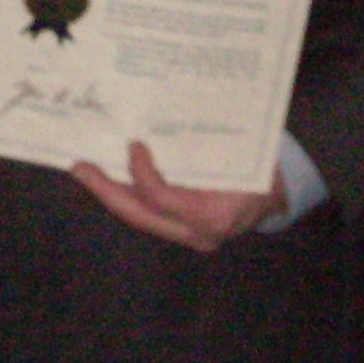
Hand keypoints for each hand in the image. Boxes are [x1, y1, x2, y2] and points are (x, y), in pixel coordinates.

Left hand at [70, 142, 284, 253]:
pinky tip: (115, 180)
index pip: (162, 198)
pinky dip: (133, 197)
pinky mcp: (188, 234)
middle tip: (79, 167)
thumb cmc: (262, 165)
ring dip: (113, 195)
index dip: (141, 173)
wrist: (284, 192)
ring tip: (88, 173)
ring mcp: (192, 237)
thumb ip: (202, 148)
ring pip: (142, 219)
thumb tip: (157, 125)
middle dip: (105, 191)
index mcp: (214, 212)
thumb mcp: (239, 153)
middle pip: (140, 216)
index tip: (133, 146)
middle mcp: (200, 233)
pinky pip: (153, 217)